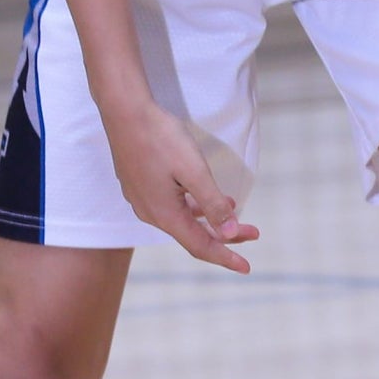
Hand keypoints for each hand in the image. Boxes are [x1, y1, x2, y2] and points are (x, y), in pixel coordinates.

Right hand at [104, 99, 259, 272]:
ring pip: (182, 219)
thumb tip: (230, 233)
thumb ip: (212, 204)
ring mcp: (142, 199)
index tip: (247, 267)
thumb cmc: (160, 138)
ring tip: (236, 212)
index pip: (200, 246)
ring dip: (210, 219)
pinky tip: (205, 195)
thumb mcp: (193, 171)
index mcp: (164, 214)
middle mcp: (151, 212)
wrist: (124, 111)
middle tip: (254, 233)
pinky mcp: (139, 185)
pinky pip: (171, 206)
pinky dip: (193, 206)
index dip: (226, 257)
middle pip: (192, 234)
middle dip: (225, 236)